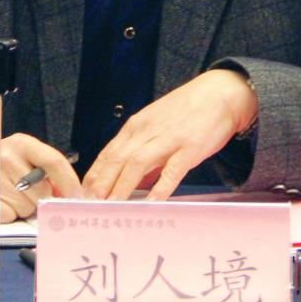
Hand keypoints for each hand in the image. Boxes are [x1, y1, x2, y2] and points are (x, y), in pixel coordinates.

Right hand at [0, 133, 81, 222]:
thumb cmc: (5, 165)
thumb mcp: (27, 158)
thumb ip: (49, 173)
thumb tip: (71, 197)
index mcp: (21, 144)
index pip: (54, 161)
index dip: (70, 182)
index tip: (78, 197)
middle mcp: (7, 157)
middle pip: (43, 190)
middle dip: (43, 198)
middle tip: (31, 192)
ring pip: (28, 206)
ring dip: (26, 206)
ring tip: (12, 195)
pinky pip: (12, 214)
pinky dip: (12, 213)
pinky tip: (4, 202)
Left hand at [81, 69, 257, 201]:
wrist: (219, 93)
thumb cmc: (187, 112)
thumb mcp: (157, 125)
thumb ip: (142, 151)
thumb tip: (130, 181)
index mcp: (136, 126)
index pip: (107, 153)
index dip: (93, 175)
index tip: (81, 195)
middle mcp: (147, 131)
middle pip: (116, 159)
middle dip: (100, 184)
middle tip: (88, 206)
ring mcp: (168, 138)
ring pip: (136, 163)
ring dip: (121, 187)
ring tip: (112, 208)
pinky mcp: (189, 147)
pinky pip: (171, 170)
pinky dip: (160, 188)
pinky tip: (151, 204)